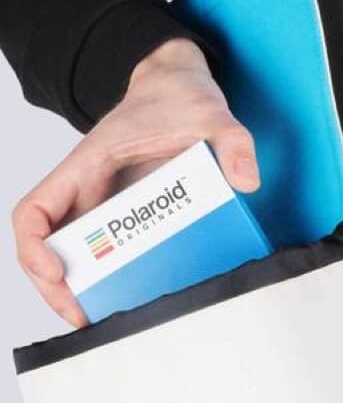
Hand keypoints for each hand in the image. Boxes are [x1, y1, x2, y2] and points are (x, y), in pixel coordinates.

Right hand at [12, 39, 258, 328]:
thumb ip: (233, 142)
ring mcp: (103, 201)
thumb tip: (247, 180)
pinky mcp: (125, 209)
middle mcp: (86, 187)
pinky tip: (129, 294)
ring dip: (77, 286)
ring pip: (71, 251)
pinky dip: (107, 273)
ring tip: (100, 316)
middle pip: (46, 243)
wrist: (179, 86)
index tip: (59, 271)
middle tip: (83, 316)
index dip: (34, 246)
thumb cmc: (180, 97)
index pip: (35, 209)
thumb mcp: (213, 114)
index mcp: (88, 164)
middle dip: (56, 285)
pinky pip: (105, 246)